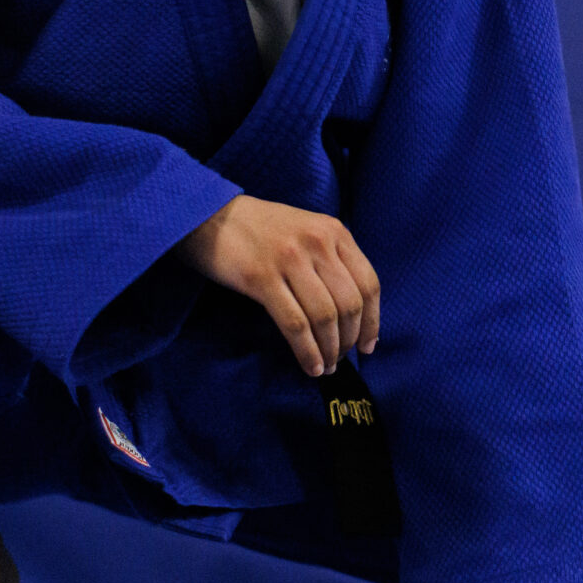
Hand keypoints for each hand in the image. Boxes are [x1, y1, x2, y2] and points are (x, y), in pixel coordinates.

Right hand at [175, 196, 379, 376]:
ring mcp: (290, 259)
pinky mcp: (261, 278)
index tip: (368, 347)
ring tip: (326, 367)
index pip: (368, 283)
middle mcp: (317, 243)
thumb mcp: (306, 231)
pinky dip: (307, 351)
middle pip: (350, 304)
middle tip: (341, 359)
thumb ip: (330, 259)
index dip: (373, 321)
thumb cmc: (259, 229)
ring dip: (329, 350)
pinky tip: (309, 366)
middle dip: (350, 340)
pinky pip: (295, 324)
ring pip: (324, 317)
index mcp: (333, 231)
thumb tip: (352, 312)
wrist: (208, 215)